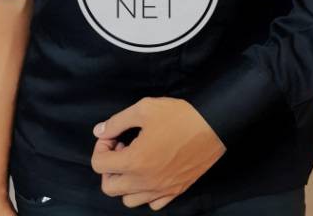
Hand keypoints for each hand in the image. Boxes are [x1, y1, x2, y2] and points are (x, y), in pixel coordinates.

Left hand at [90, 96, 225, 209]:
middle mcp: (145, 182)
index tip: (114, 135)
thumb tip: (99, 131)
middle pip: (109, 187)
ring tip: (136, 159)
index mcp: (134, 161)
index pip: (99, 164)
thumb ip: (117, 122)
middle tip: (122, 148)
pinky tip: (151, 170)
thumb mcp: (144, 109)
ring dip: (125, 181)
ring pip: (129, 200)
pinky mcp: (175, 191)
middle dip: (109, 167)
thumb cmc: (179, 116)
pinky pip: (152, 203)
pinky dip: (145, 191)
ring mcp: (161, 190)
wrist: (213, 125)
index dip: (102, 146)